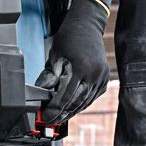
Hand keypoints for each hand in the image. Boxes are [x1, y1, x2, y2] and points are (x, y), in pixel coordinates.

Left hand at [35, 0, 110, 123]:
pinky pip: (91, 97)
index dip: (54, 109)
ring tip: (59, 118)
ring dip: (71, 112)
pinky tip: (71, 109)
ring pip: (84, 102)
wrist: (87, 25)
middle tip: (51, 120)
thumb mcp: (54, 56)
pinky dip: (81, 104)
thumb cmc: (69, 37)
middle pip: (75, 102)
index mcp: (81, 68)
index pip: (65, 97)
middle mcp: (94, 75)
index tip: (46, 116)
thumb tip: (41, 95)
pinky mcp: (104, 80)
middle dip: (62, 114)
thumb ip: (48, 76)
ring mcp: (101, 78)